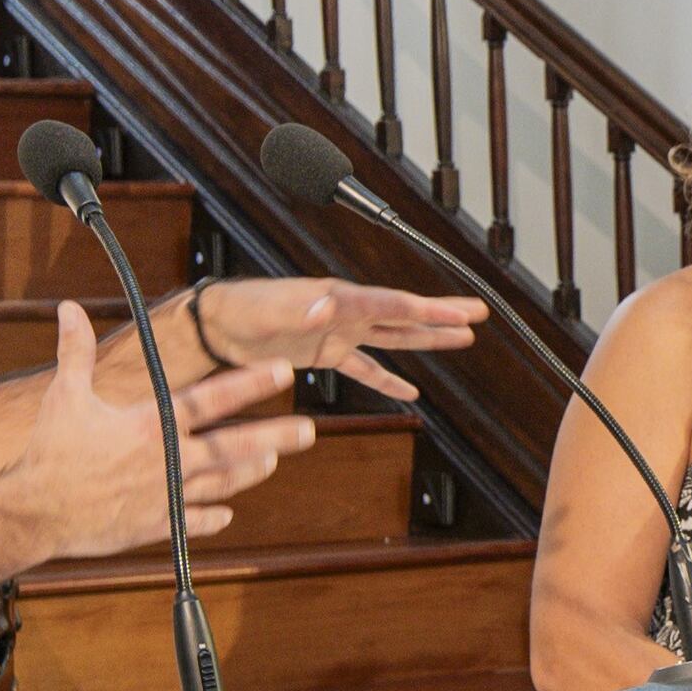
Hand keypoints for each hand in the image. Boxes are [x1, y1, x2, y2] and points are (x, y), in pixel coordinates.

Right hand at [0, 316, 303, 564]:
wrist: (37, 514)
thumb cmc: (50, 453)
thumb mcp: (64, 396)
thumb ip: (76, 352)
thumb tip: (69, 309)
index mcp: (152, 424)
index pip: (212, 399)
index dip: (250, 382)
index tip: (284, 370)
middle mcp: (169, 460)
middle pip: (233, 446)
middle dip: (274, 437)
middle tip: (308, 431)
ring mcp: (166, 497)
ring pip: (221, 483)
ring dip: (249, 472)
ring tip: (273, 461)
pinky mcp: (155, 526)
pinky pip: (191, 522)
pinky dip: (210, 518)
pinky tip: (227, 515)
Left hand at [210, 277, 487, 402]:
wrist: (213, 325)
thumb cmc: (239, 311)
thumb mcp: (269, 310)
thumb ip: (301, 308)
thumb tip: (332, 304)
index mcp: (338, 298)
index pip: (392, 305)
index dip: (429, 309)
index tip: (462, 312)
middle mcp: (344, 311)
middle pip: (403, 314)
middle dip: (441, 315)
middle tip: (478, 313)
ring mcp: (338, 332)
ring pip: (392, 337)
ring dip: (426, 339)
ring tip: (461, 338)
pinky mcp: (325, 352)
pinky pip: (364, 369)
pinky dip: (387, 379)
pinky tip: (409, 392)